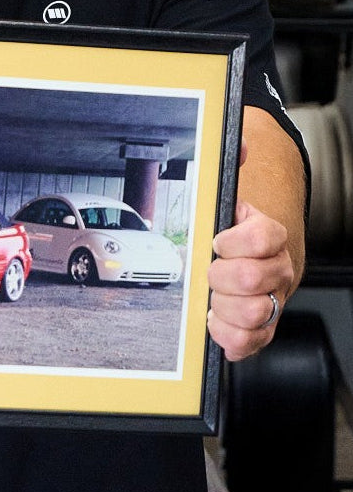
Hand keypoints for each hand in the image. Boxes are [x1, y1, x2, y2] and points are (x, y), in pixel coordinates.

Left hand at [206, 199, 294, 361]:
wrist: (251, 264)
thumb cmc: (233, 240)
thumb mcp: (229, 209)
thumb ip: (226, 185)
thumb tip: (241, 150)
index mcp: (272, 238)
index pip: (261, 238)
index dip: (231, 242)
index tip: (217, 242)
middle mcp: (279, 271)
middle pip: (250, 278)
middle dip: (218, 276)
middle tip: (211, 272)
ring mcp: (275, 302)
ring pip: (251, 312)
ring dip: (222, 305)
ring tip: (215, 296)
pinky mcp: (265, 330)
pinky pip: (248, 341)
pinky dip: (225, 333)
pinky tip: (217, 319)